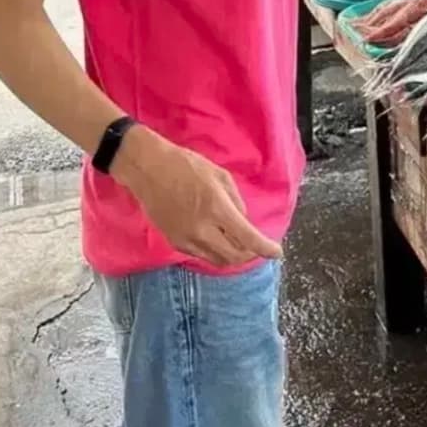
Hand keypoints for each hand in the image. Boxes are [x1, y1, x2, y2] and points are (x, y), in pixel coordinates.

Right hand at [111, 127, 281, 267]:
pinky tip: (218, 240)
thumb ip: (236, 201)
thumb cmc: (187, 165)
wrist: (149, 170)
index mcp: (217, 208)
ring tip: (240, 244)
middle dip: (250, 254)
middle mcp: (202, 229)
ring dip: (232, 255)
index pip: (247, 238)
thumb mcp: (220, 175)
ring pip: (217, 260)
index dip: (265, 249)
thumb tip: (243, 222)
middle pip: (234, 256)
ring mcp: (186, 238)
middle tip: (257, 247)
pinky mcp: (174, 242)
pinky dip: (214, 252)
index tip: (277, 253)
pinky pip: (201, 254)